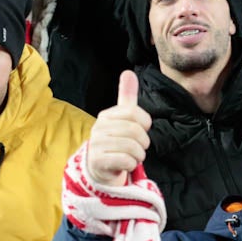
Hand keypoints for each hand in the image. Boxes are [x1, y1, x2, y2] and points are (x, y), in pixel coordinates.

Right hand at [85, 71, 152, 186]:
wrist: (100, 168)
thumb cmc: (116, 141)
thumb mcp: (123, 118)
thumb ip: (127, 96)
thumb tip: (128, 72)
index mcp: (106, 115)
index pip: (134, 113)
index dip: (145, 124)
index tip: (142, 130)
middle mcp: (98, 128)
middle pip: (135, 131)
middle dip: (143, 143)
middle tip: (138, 148)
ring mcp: (96, 145)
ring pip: (131, 147)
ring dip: (138, 156)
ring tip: (132, 156)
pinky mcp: (98, 161)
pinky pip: (125, 161)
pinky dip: (131, 165)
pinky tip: (126, 164)